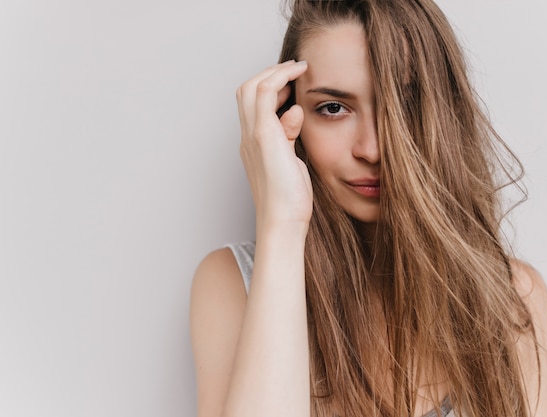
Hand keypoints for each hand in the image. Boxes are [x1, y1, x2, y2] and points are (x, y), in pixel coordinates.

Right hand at [236, 60, 311, 232]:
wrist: (283, 222)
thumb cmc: (290, 201)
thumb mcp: (292, 162)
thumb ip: (290, 136)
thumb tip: (296, 111)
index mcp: (252, 144)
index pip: (251, 104)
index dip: (270, 87)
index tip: (293, 83)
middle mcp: (247, 137)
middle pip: (246, 90)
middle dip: (269, 74)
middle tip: (294, 70)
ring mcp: (252, 135)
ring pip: (251, 86)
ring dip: (274, 72)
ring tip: (297, 69)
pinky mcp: (264, 136)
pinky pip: (265, 92)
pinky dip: (280, 78)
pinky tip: (299, 76)